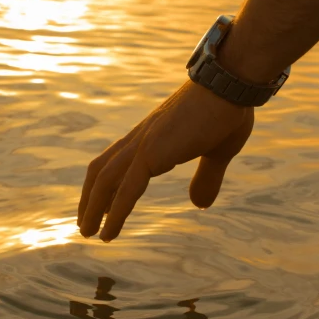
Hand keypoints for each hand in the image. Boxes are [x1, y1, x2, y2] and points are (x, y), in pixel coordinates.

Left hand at [77, 79, 253, 241]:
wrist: (231, 85)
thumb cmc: (228, 111)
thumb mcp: (218, 152)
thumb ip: (207, 177)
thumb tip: (200, 205)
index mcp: (154, 136)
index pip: (117, 162)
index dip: (106, 185)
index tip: (101, 207)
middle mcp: (142, 138)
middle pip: (101, 170)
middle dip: (90, 199)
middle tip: (86, 225)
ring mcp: (144, 144)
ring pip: (105, 181)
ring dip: (93, 209)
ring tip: (89, 234)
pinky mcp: (153, 152)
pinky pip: (126, 189)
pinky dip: (114, 213)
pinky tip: (109, 233)